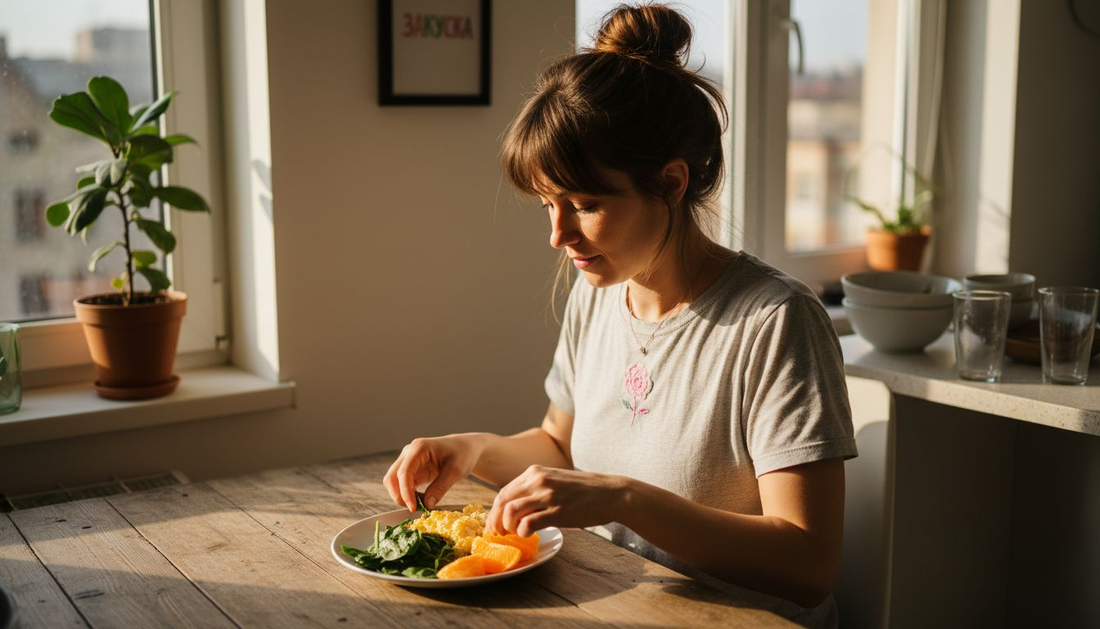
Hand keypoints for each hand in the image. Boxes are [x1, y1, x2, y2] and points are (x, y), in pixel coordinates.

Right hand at [383, 435, 484, 511]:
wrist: (465, 448)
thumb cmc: (463, 454)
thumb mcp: (455, 471)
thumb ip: (440, 488)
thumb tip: (427, 505)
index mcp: (419, 448)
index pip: (404, 472)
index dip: (405, 492)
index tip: (413, 508)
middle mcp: (409, 453)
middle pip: (392, 477)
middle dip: (399, 495)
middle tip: (415, 509)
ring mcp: (408, 460)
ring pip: (393, 482)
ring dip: (402, 496)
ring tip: (420, 504)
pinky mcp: (411, 469)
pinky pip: (402, 484)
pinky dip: (408, 495)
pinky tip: (421, 500)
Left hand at [487, 465, 630, 536]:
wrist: (610, 493)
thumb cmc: (583, 490)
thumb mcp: (554, 480)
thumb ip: (534, 488)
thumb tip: (514, 508)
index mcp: (534, 472)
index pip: (503, 493)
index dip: (495, 512)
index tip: (494, 525)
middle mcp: (538, 480)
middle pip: (502, 502)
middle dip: (495, 522)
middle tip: (498, 535)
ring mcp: (547, 495)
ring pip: (511, 512)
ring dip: (508, 528)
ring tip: (515, 534)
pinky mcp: (557, 511)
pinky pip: (528, 524)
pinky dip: (523, 532)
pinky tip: (529, 535)